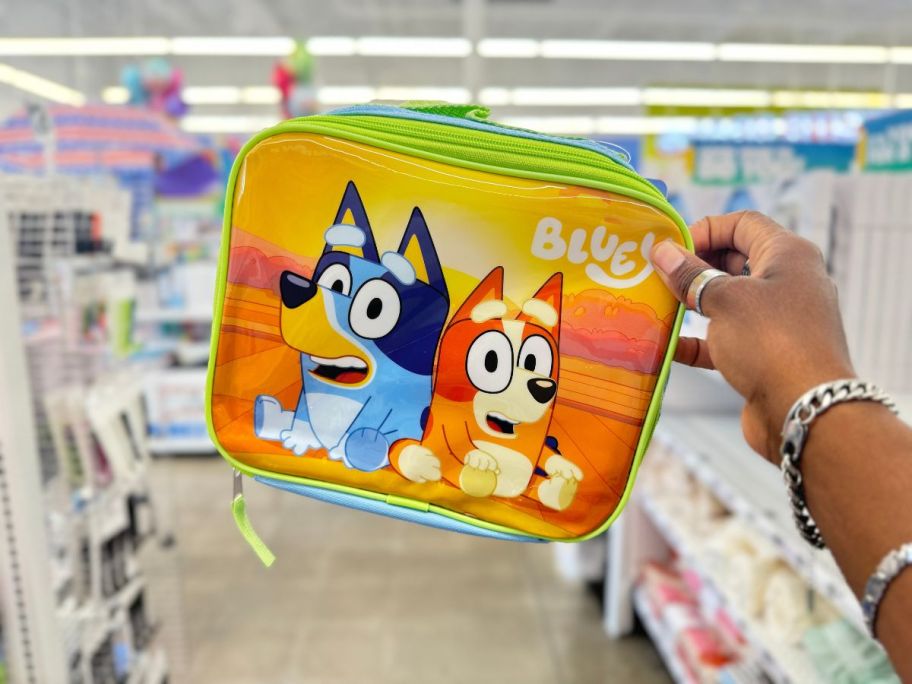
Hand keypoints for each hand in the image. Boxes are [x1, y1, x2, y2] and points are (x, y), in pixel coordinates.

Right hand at [650, 211, 854, 461]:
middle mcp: (787, 283)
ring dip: (690, 304)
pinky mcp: (765, 355)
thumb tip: (663, 252)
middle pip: (733, 261)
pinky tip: (666, 345)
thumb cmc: (772, 343)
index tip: (671, 248)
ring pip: (726, 302)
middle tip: (657, 275)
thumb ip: (690, 275)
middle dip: (693, 267)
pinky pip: (724, 339)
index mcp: (788, 255)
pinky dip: (697, 340)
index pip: (743, 224)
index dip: (705, 229)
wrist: (807, 412)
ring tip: (655, 306)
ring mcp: (777, 321)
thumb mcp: (725, 300)